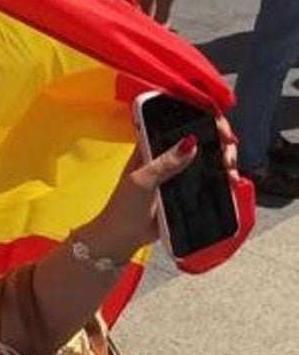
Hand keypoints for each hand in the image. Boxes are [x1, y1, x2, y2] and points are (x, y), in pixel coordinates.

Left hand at [82, 116, 237, 261]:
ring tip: (230, 170)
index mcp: (150, 147)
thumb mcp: (142, 181)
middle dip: (219, 139)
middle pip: (199, 138)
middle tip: (227, 152)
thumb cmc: (124, 206)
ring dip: (224, 159)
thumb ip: (165, 163)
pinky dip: (223, 178)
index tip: (217, 123)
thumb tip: (190, 143)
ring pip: (208, 158)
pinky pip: (209, 179)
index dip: (199, 118)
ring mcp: (178, 173)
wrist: (124, 237)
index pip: (177, 123)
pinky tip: (231, 182)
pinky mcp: (187, 190)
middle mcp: (166, 156)